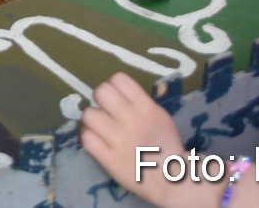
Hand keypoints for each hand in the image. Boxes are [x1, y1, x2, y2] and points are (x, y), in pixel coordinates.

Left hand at [81, 73, 205, 207]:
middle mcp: (131, 120)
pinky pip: (86, 138)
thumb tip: (116, 93)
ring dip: (92, 120)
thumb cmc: (165, 145)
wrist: (171, 178)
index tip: (115, 97)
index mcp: (146, 107)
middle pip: (101, 92)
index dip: (113, 86)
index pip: (119, 79)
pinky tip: (97, 142)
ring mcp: (118, 140)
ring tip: (100, 128)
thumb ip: (139, 103)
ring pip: (88, 114)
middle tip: (105, 111)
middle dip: (100, 99)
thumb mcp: (159, 116)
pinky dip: (89, 138)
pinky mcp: (108, 159)